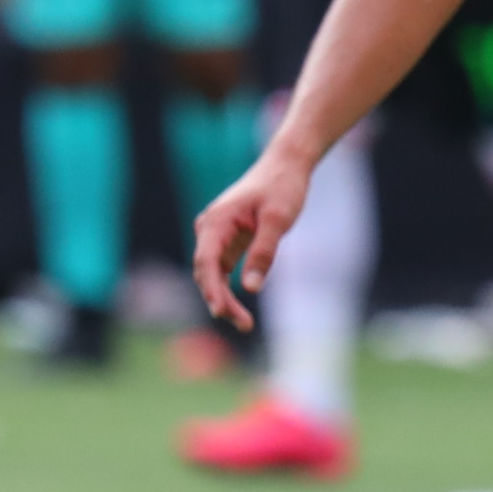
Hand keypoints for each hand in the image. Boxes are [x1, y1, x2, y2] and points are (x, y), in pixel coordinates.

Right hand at [192, 143, 314, 330]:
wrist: (286, 166)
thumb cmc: (282, 188)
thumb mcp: (278, 220)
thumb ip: (264, 252)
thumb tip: (251, 287)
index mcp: (216, 221)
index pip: (206, 261)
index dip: (212, 289)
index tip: (221, 312)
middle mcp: (210, 229)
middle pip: (206, 273)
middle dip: (221, 300)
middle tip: (244, 325)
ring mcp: (217, 236)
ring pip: (212, 275)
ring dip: (224, 299)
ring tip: (244, 323)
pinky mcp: (229, 242)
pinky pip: (222, 271)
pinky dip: (228, 290)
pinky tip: (239, 310)